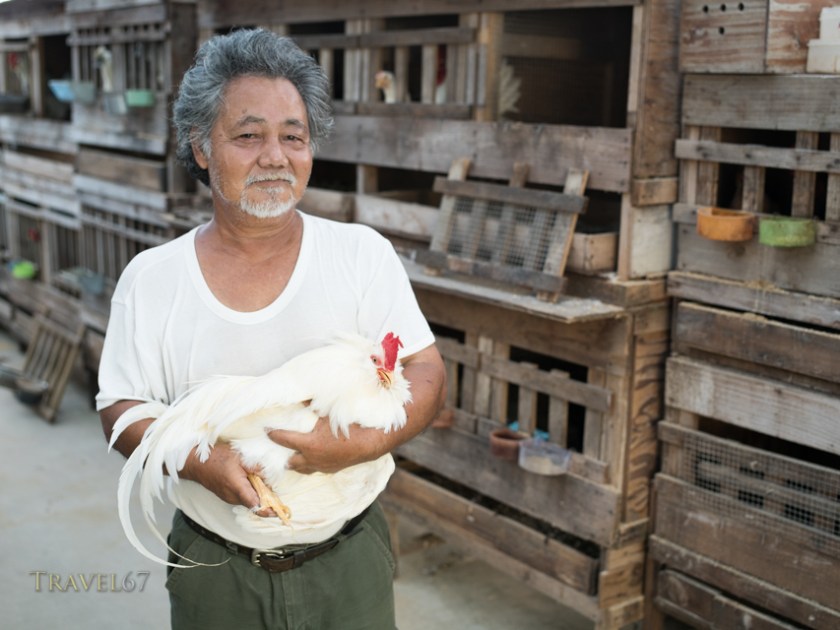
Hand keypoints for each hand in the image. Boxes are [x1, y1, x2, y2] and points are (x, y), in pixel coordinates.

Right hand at [180, 442, 274, 516]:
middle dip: (266, 499)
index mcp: (238, 488)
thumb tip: (269, 476)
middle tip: (275, 491)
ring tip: (261, 481)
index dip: (269, 510)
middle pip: (255, 503)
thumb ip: (256, 467)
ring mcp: (229, 498)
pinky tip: (251, 480)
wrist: (196, 462)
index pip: (256, 506)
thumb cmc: (217, 457)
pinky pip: (242, 497)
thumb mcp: (240, 457)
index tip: (279, 511)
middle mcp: (233, 497)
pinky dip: (250, 492)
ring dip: (257, 494)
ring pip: (249, 500)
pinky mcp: (227, 496)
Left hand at [267, 417, 387, 473]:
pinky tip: (313, 458)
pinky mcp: (332, 469)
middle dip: (283, 456)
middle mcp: (312, 458)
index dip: (273, 434)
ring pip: (303, 469)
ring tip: (292, 457)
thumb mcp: (328, 413)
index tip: (265, 430)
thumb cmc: (349, 426)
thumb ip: (312, 405)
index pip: (284, 439)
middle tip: (277, 450)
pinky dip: (310, 464)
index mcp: (309, 444)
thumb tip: (302, 396)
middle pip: (290, 462)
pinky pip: (316, 469)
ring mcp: (322, 466)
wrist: (370, 442)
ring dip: (297, 462)